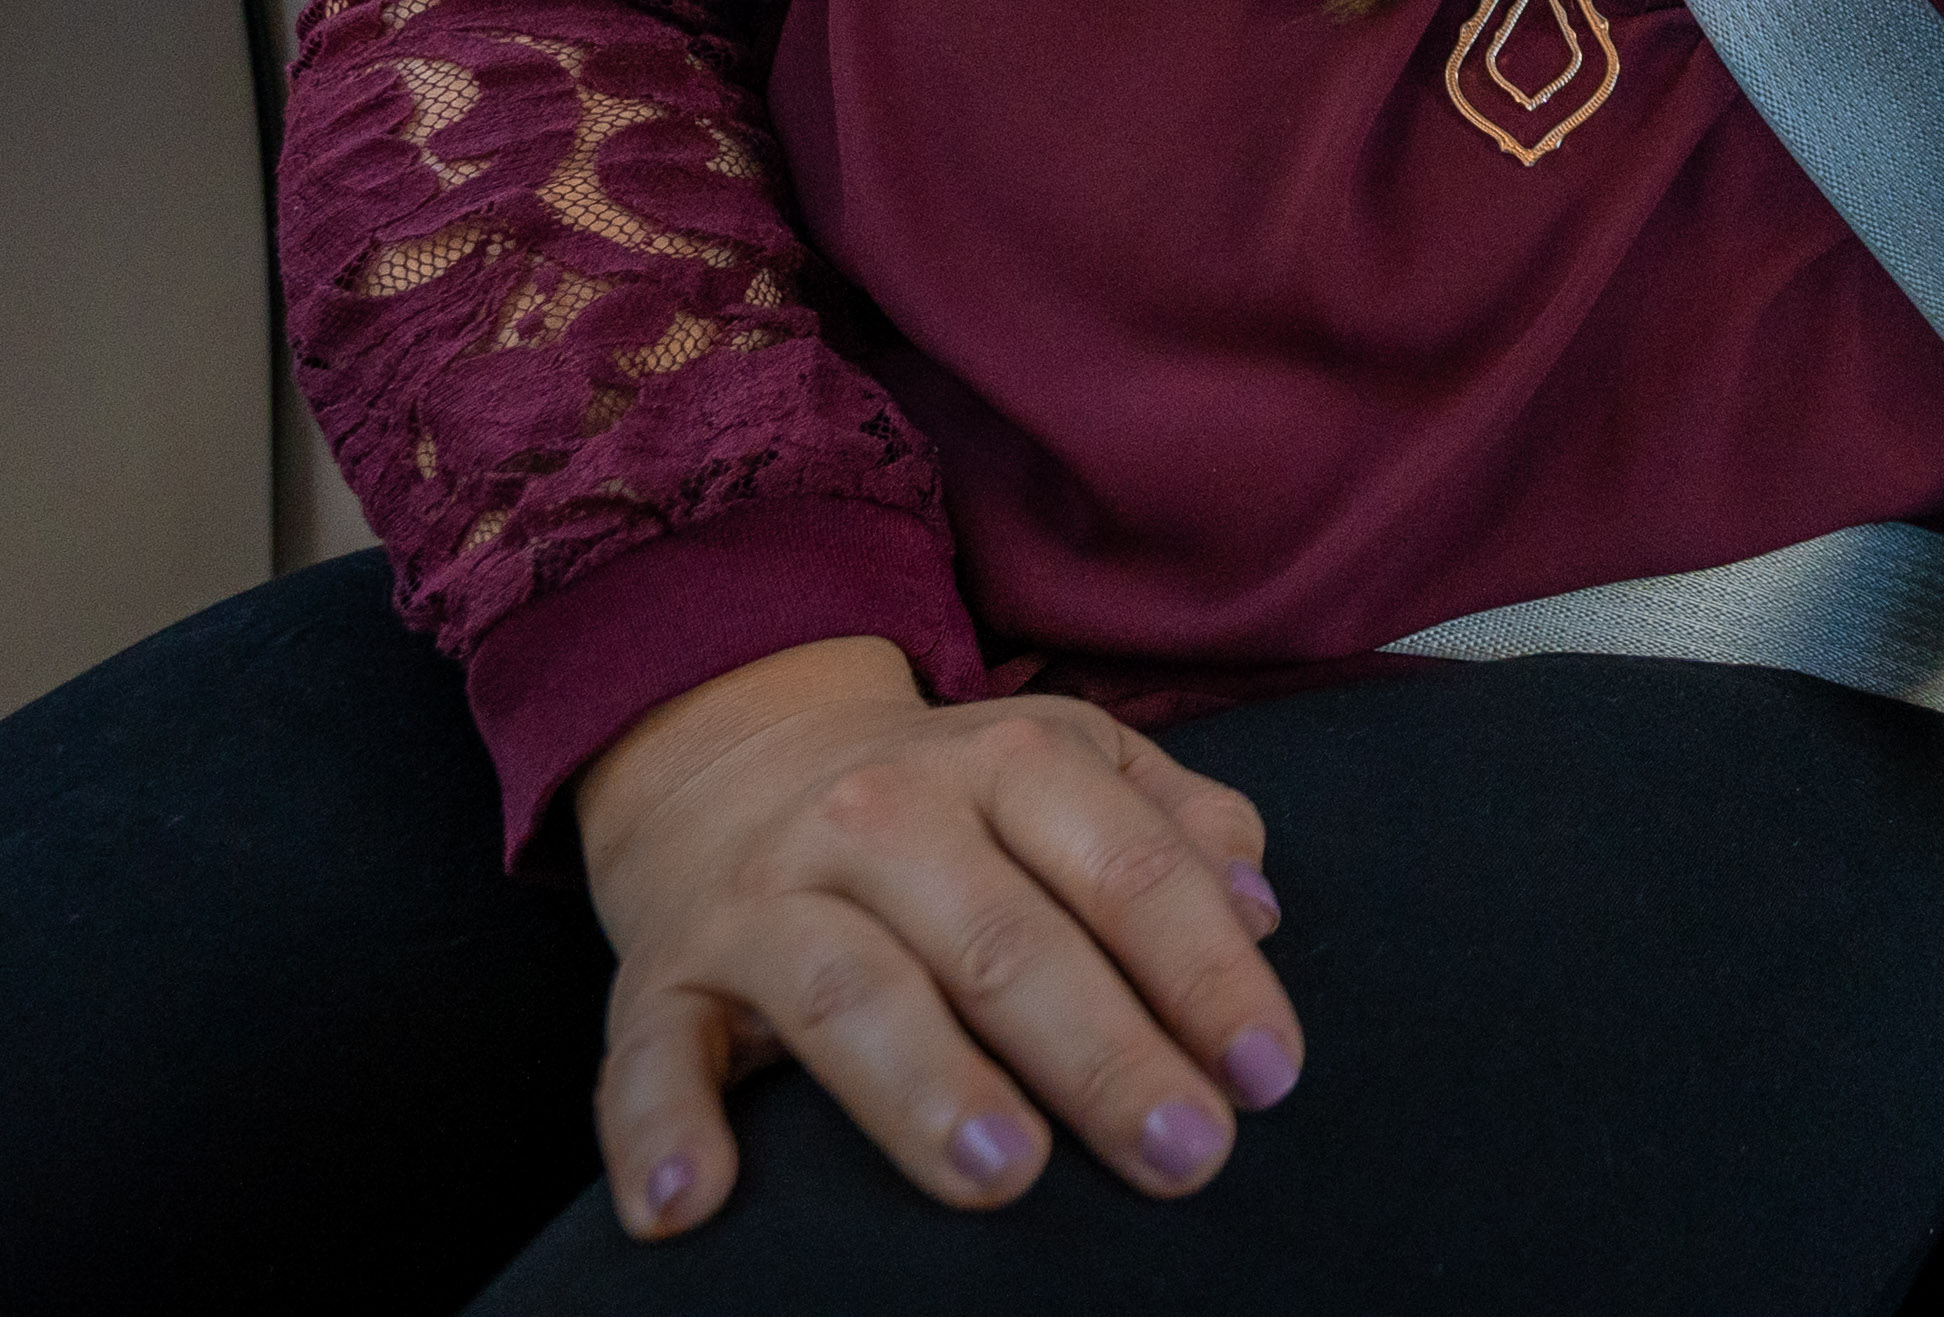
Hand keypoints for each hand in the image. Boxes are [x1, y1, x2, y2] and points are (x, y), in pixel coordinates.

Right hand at [573, 634, 1305, 1238]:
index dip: (1208, 973)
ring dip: (927, 1086)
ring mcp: (766, 897)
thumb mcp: (1078, 772)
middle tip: (1182, 1151)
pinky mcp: (664, 980)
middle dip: (1103, 1053)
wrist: (733, 760)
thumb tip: (1261, 910)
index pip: (1130, 871)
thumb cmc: (954, 802)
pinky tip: (692, 1206)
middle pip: (1006, 943)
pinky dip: (661, 1132)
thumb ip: (1179, 832)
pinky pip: (650, 1057)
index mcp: (1009, 759)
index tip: (1269, 1074)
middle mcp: (883, 815)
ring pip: (851, 992)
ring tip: (1007, 1171)